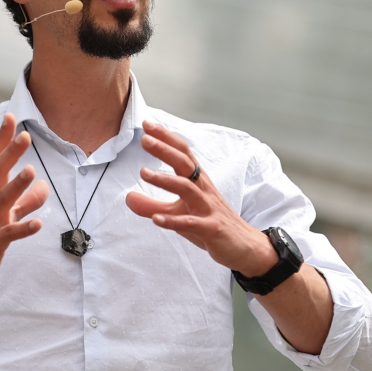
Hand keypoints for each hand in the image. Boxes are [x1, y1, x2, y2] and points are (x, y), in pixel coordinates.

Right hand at [0, 113, 48, 292]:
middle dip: (11, 153)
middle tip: (25, 135)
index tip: (11, 116)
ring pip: (3, 200)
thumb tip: (44, 185)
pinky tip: (37, 224)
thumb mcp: (7, 214)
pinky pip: (9, 234)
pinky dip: (23, 228)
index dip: (3, 139)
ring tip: (30, 171)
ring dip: (17, 186)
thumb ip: (26, 200)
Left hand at [125, 120, 277, 276]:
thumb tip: (127, 198)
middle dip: (165, 150)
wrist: (244, 247)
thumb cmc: (209, 223)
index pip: (182, 153)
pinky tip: (156, 220)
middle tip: (144, 138)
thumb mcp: (178, 213)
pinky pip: (191, 223)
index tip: (147, 124)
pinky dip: (173, 221)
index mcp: (197, 181)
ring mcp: (209, 208)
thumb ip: (152, 206)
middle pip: (185, 163)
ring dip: (165, 180)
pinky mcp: (211, 228)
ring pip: (187, 188)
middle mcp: (204, 189)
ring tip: (143, 172)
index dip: (166, 138)